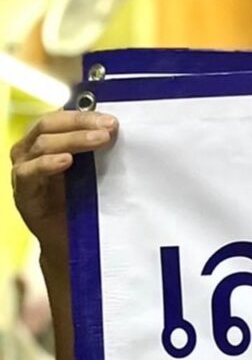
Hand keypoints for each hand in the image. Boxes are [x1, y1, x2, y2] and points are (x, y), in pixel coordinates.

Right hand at [10, 110, 117, 269]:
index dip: (85, 116)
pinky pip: (29, 172)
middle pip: (49, 126)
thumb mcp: (93, 175)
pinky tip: (66, 161)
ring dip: (73, 140)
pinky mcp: (23, 193)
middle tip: (110, 128)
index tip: (113, 121)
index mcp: (46, 143)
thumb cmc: (83, 205)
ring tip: (99, 140)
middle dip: (81, 124)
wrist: (70, 244)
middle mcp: (30, 152)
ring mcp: (24, 171)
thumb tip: (121, 133)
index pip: (61, 118)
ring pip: (42, 145)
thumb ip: (98, 154)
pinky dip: (47, 164)